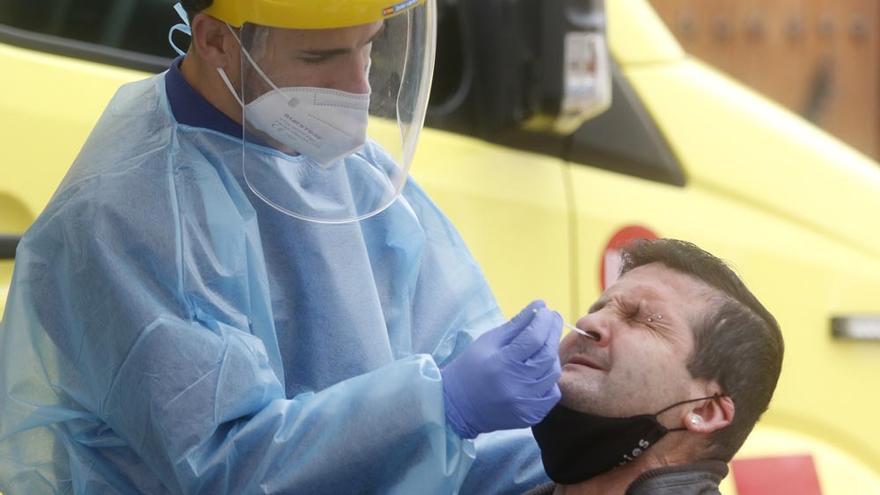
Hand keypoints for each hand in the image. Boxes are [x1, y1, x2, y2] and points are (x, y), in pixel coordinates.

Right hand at [441, 300, 562, 438]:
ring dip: (552, 354)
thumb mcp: (488, 341)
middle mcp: (516, 386)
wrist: (457, 407)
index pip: (533, 338)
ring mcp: (525, 404)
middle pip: (547, 355)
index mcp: (501, 364)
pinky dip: (550, 379)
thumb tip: (539, 305)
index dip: (543, 321)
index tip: (546, 309)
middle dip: (553, 332)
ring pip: (553, 374)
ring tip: (545, 343)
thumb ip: (516, 324)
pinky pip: (552, 394)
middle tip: (553, 318)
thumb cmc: (470, 368)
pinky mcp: (530, 416)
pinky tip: (541, 369)